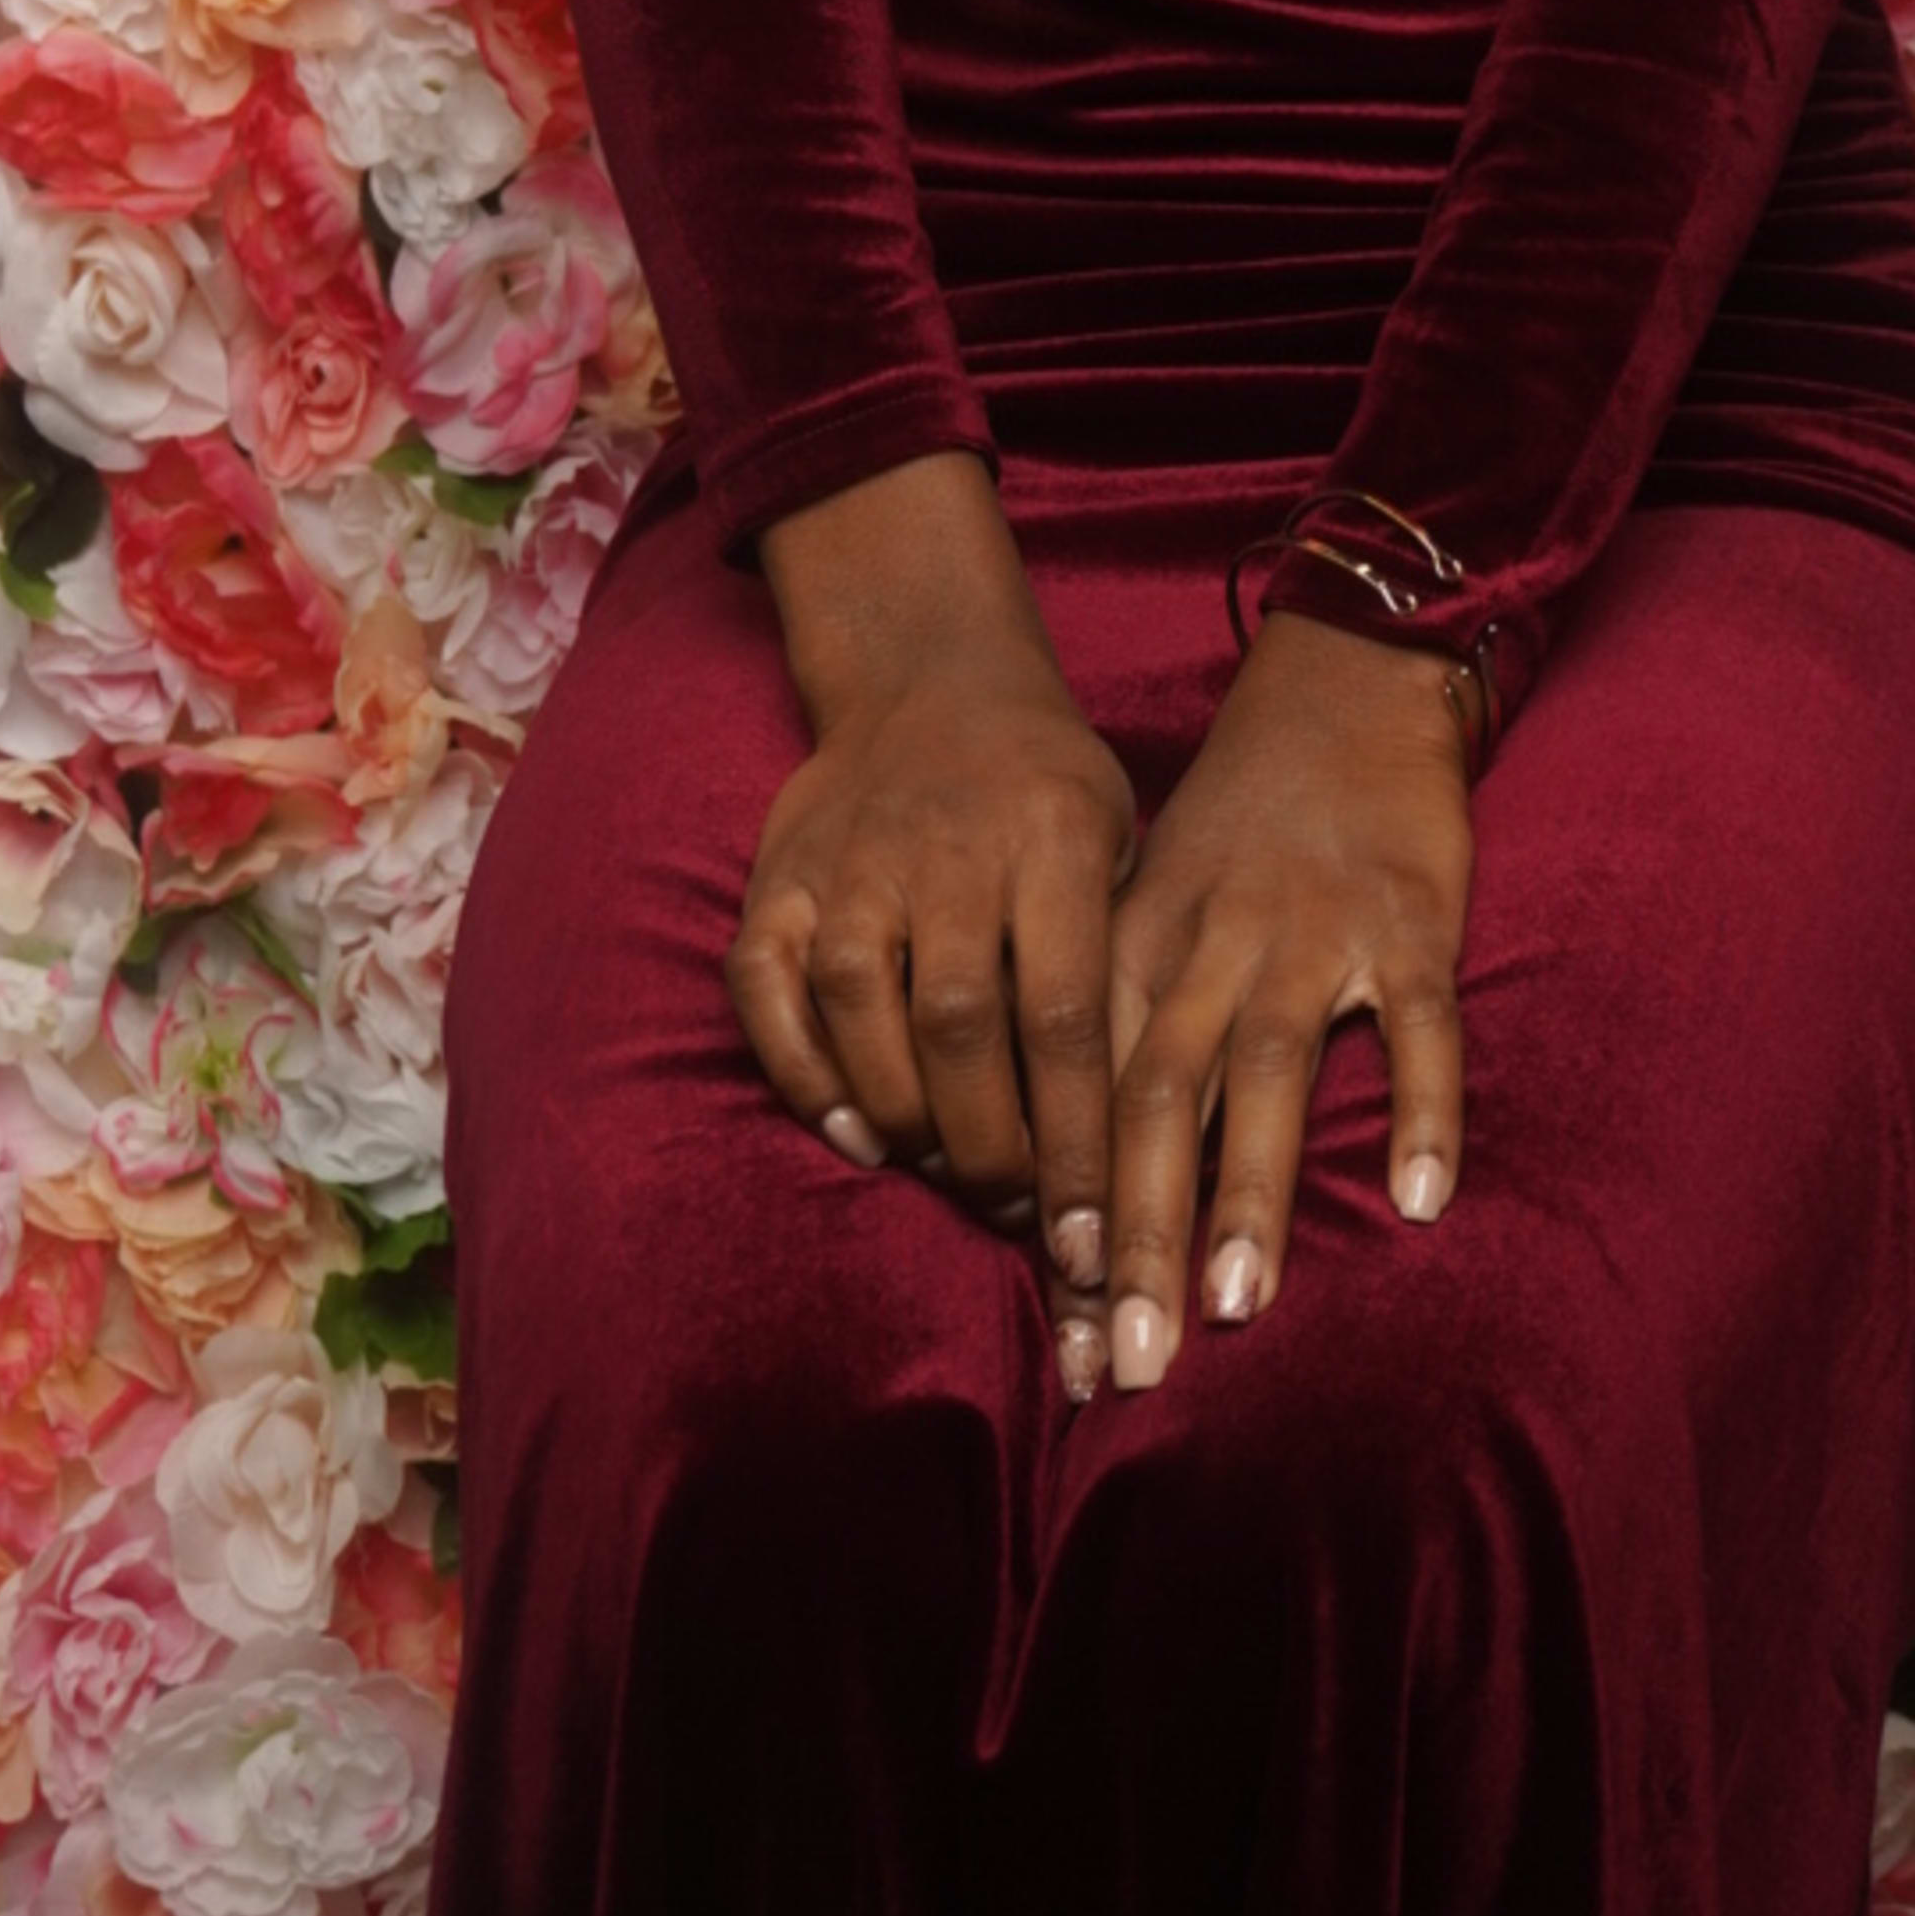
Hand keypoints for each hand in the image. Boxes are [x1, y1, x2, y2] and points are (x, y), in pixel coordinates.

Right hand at [732, 456, 1138, 1381]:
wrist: (928, 676)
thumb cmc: (1046, 792)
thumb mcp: (1118, 844)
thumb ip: (1120, 968)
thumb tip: (1147, 1143)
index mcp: (1052, 838)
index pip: (1065, 1014)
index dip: (1074, 1139)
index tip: (1091, 1239)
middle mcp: (945, 849)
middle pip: (959, 1026)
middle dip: (992, 1149)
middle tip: (1019, 1216)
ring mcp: (851, 863)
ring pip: (862, 1012)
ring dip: (907, 1120)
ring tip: (950, 1175)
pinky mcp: (777, 880)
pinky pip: (768, 992)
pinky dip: (805, 1074)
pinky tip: (857, 1132)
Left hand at [1101, 603, 1471, 1397]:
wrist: (1342, 686)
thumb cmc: (1238, 828)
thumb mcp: (1149, 908)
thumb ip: (1120, 1028)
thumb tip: (1073, 1185)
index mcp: (1135, 947)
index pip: (1088, 1105)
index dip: (1077, 1224)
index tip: (1070, 1345)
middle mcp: (1211, 944)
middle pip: (1158, 1101)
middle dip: (1138, 1238)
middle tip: (1129, 1359)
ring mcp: (1311, 932)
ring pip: (1266, 1071)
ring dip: (1249, 1191)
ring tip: (1236, 1306)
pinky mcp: (1409, 922)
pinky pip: (1417, 1025)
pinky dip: (1420, 1109)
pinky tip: (1420, 1201)